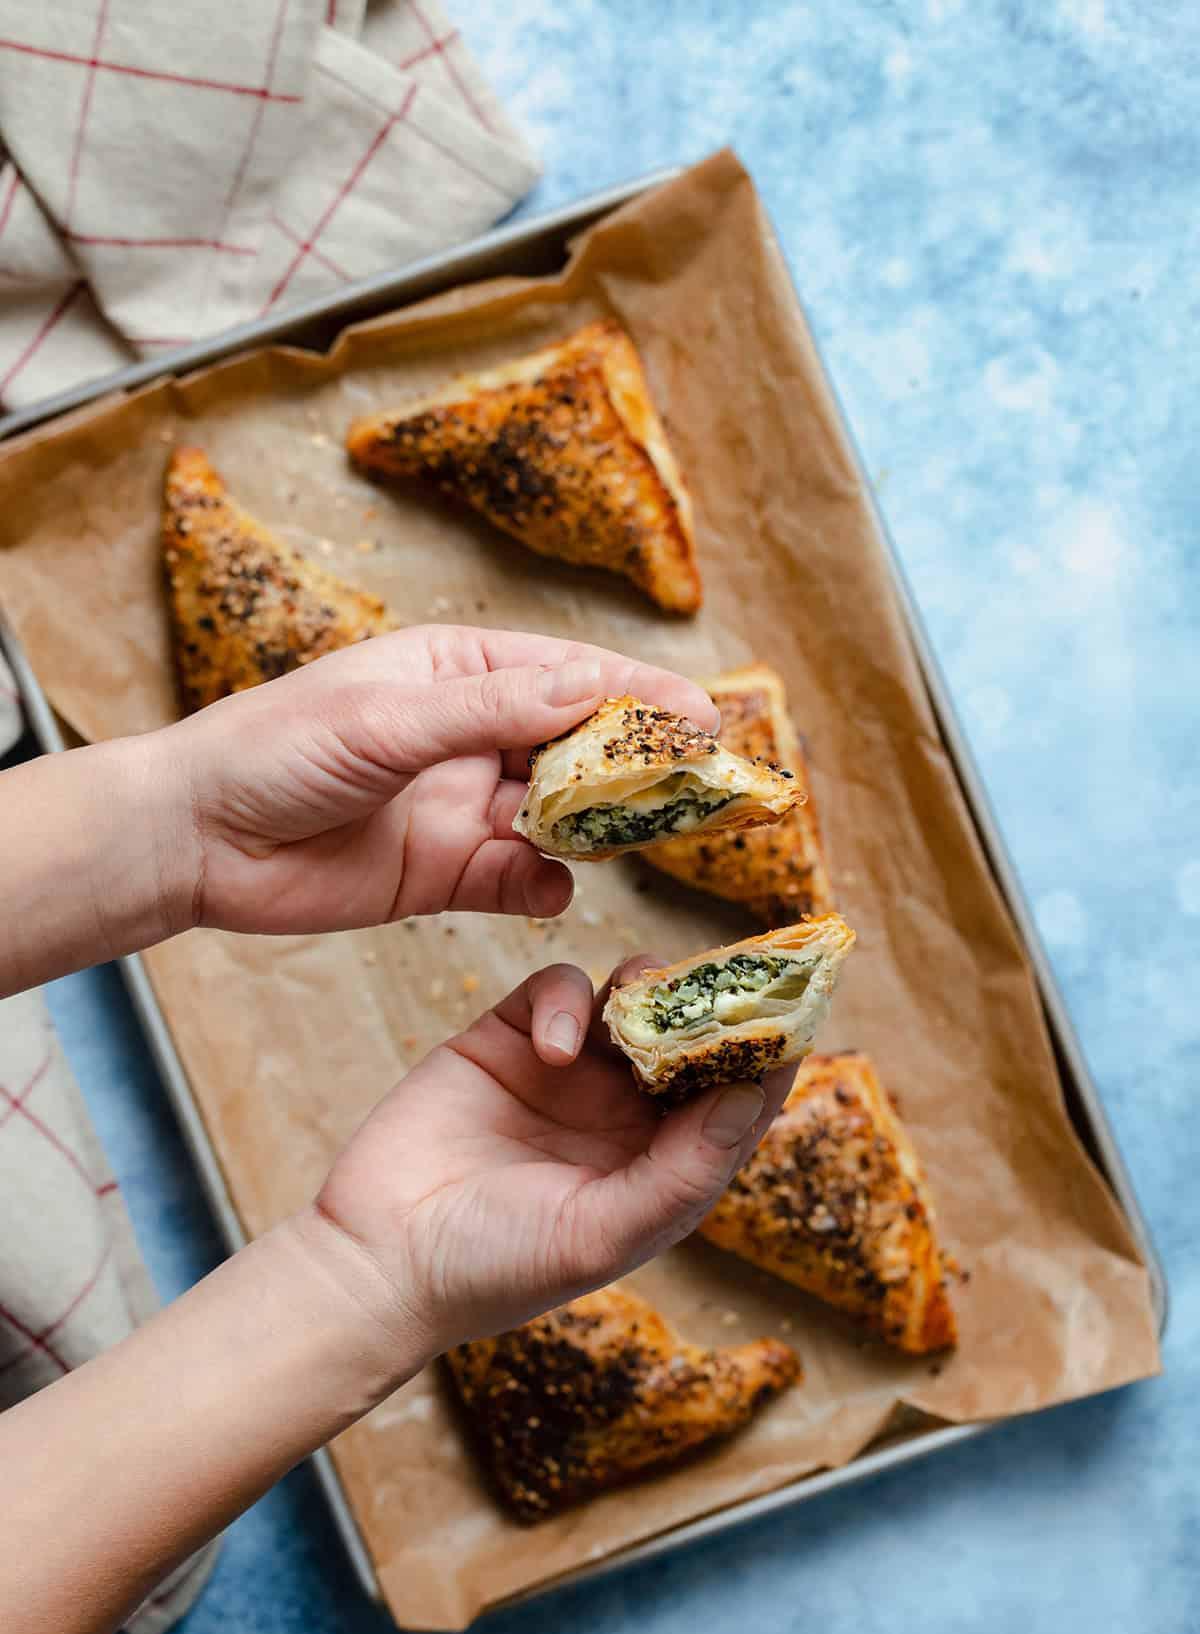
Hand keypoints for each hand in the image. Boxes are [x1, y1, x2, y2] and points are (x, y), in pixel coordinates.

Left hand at [161, 624, 717, 935]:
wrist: (196, 840)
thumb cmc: (273, 750)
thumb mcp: (386, 719)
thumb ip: (490, 709)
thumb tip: (591, 686)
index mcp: (456, 674)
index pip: (569, 675)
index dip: (639, 693)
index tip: (703, 715)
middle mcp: (471, 738)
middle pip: (578, 749)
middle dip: (637, 767)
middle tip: (703, 788)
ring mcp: (464, 808)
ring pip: (560, 818)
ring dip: (598, 829)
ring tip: (640, 839)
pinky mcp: (447, 874)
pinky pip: (520, 882)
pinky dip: (545, 887)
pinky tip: (552, 889)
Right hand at [312, 957, 793, 1357]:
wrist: (377, 1257)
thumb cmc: (495, 1268)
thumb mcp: (601, 1232)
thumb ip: (682, 1170)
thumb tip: (752, 1097)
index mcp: (662, 1170)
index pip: (735, 1104)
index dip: (770, 1059)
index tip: (802, 1009)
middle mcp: (624, 1119)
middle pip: (692, 1041)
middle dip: (715, 1006)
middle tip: (736, 970)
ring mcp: (568, 1076)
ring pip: (634, 1003)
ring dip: (651, 991)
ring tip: (644, 999)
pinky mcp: (508, 1039)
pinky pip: (561, 991)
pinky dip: (570, 1002)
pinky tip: (557, 1047)